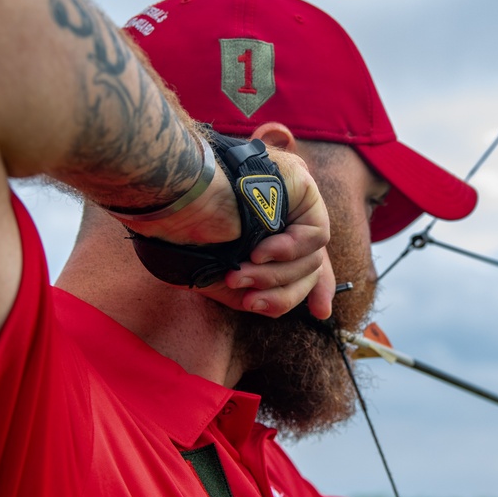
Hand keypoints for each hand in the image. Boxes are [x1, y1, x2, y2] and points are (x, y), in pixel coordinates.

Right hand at [123, 147, 333, 318]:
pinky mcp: (301, 184)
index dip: (313, 288)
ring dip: (275, 276)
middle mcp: (283, 217)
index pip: (304, 264)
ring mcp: (293, 200)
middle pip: (310, 267)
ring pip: (311, 258)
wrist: (177, 204)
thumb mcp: (230, 280)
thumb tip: (319, 310)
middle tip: (250, 300)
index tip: (320, 313)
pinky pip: (316, 233)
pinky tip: (261, 251)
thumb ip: (269, 294)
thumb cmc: (189, 241)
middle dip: (283, 293)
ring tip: (241, 274)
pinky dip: (289, 251)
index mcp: (266, 233)